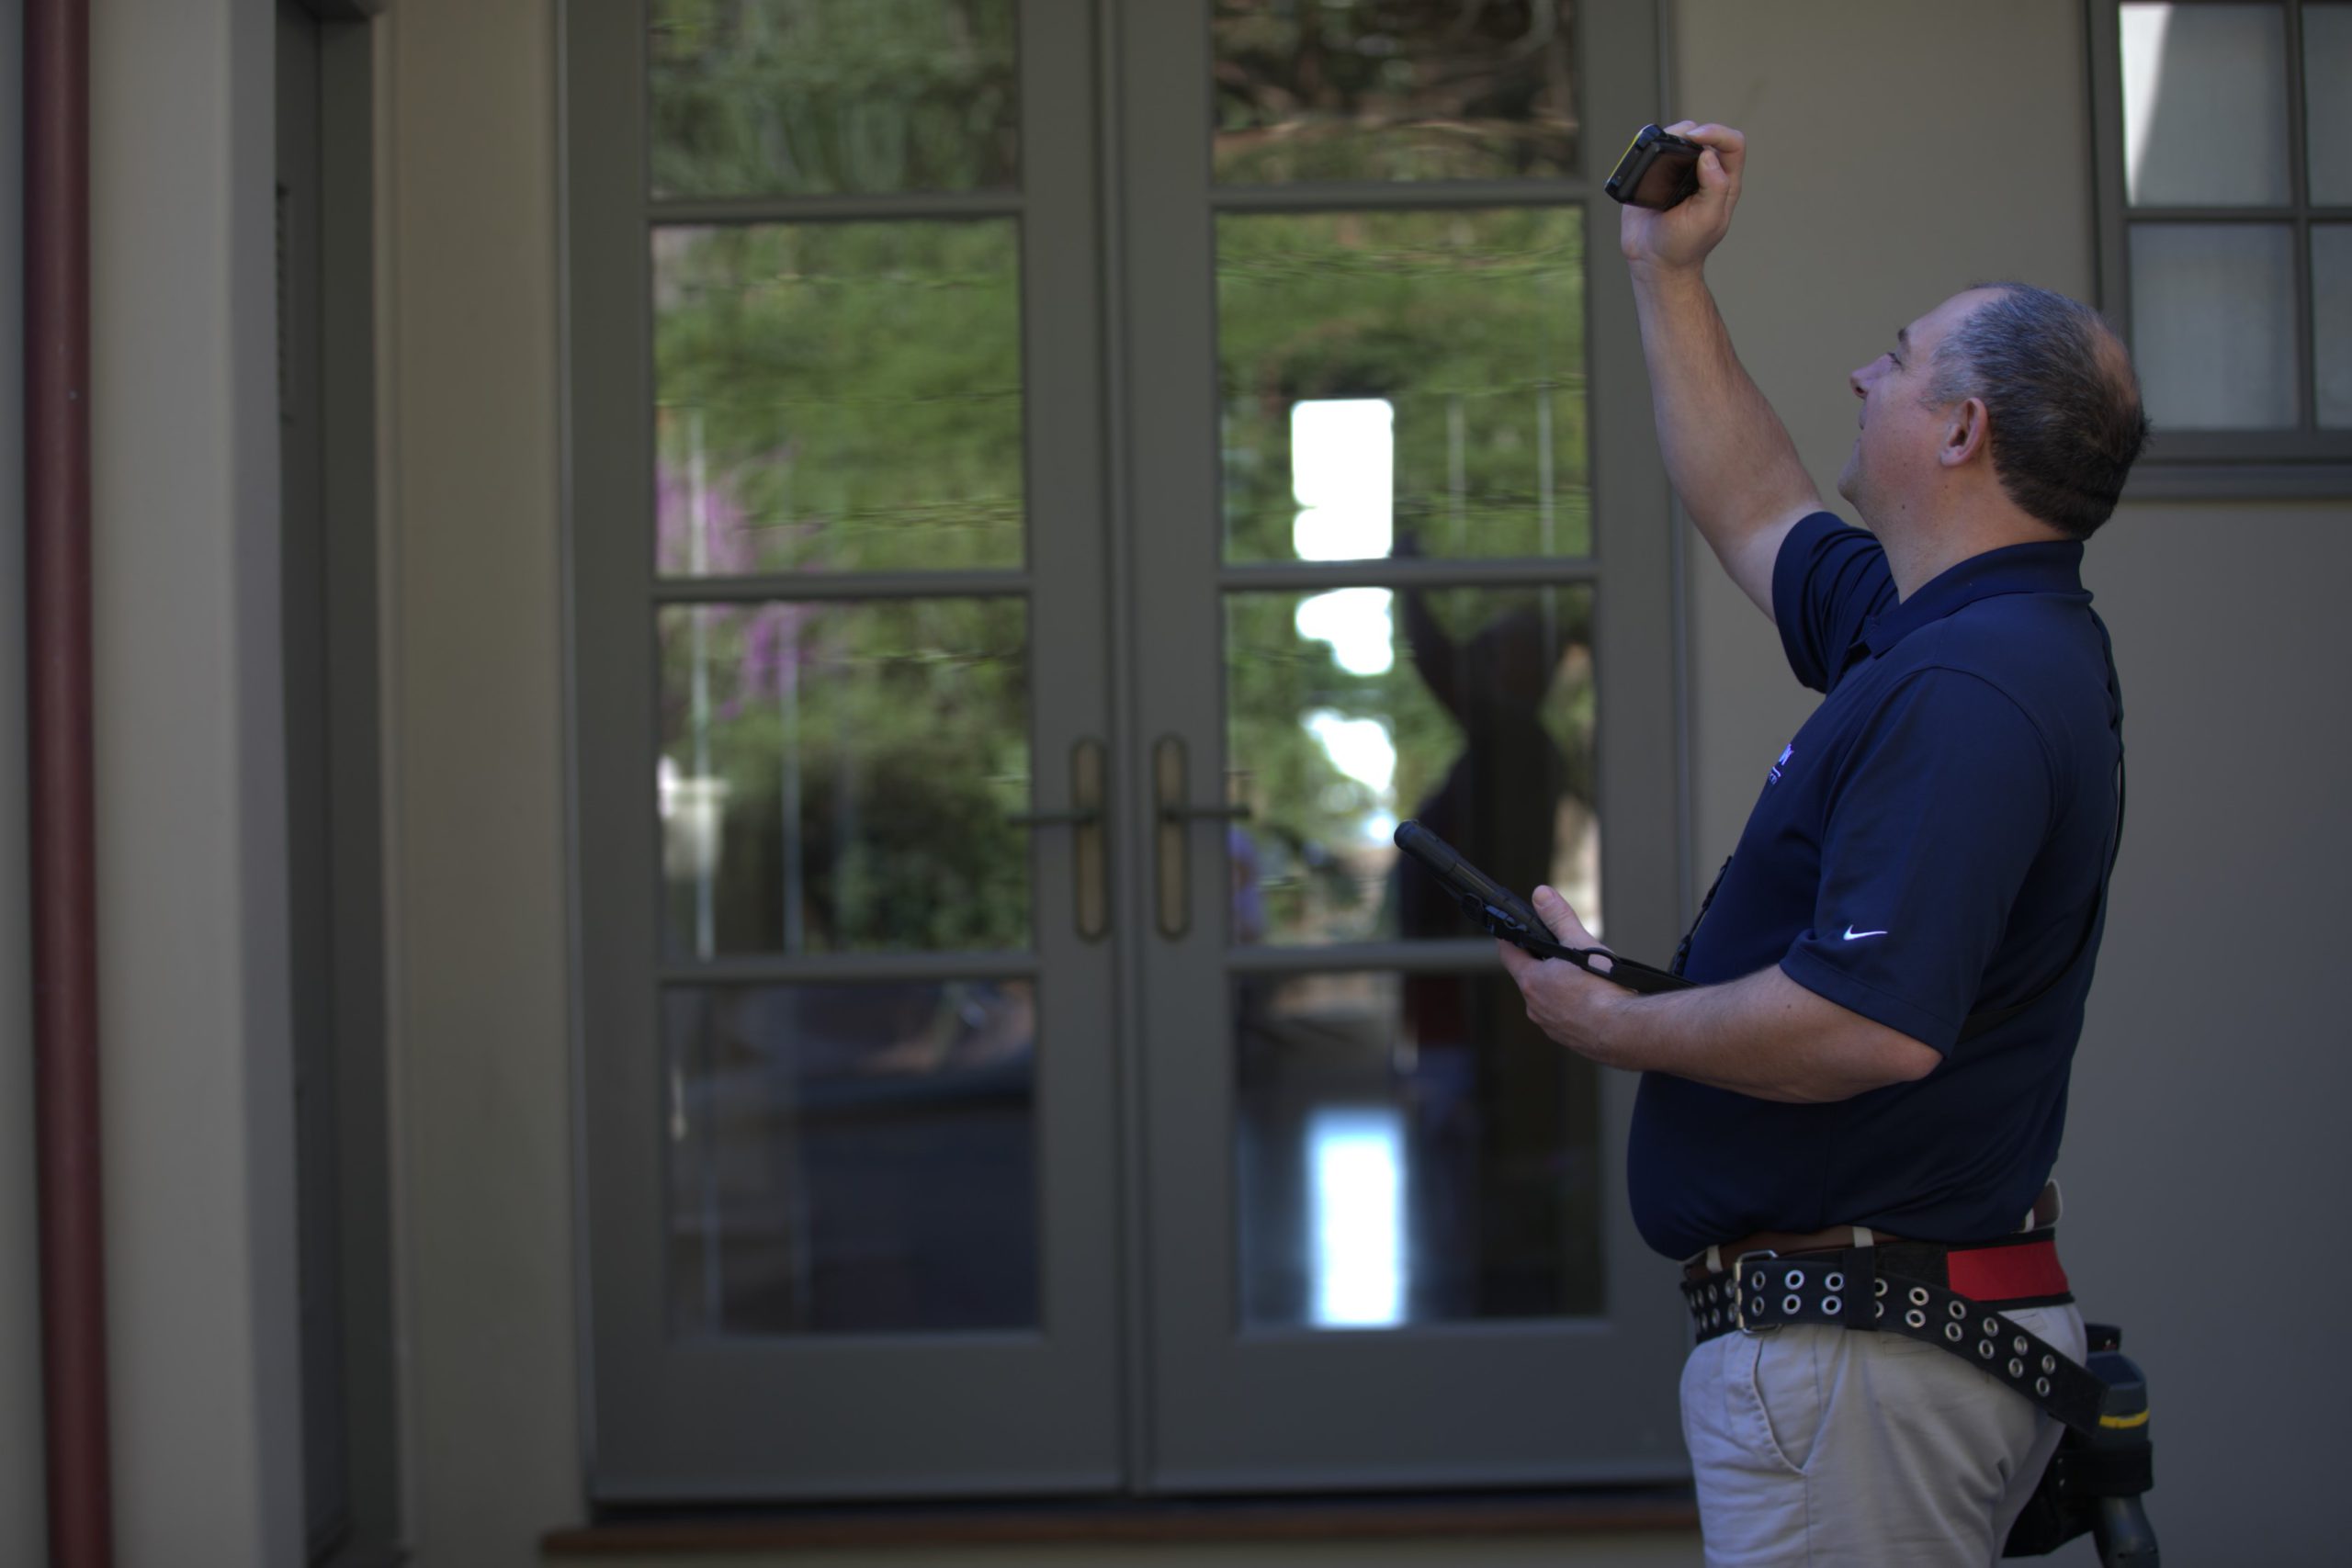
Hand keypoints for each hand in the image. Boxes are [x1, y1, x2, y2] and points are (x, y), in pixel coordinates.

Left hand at [1495, 885, 1630, 1065]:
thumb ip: (1558, 918)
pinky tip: (1595, 1003)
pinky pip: (1564, 1019)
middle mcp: (1535, 1007)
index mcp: (1532, 982)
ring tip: (1586, 980)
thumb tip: (1541, 895)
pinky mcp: (1569, 1040)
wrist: (1630, 1032)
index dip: (1511, 939)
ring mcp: (1551, 1026)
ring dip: (1560, 989)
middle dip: (1543, 964)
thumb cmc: (1605, 991)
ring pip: (1548, 1000)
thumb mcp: (1580, 944)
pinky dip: (1574, 1009)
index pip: (1508, 954)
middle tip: (1565, 954)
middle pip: (1530, 977)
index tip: (1512, 932)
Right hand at [1619, 121, 1744, 277]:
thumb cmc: (1683, 246)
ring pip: (1680, 137)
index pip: (1732, 143)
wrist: (1652, 260)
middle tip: (1678, 142)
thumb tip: (1708, 155)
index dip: (1717, 133)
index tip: (1696, 139)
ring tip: (1660, 149)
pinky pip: (1656, 151)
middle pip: (1706, 135)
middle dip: (1692, 131)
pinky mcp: (1656, 175)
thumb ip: (1715, 187)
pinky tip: (1648, 157)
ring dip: (1671, 135)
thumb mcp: (1707, 220)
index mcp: (1723, 182)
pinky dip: (1652, 146)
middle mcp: (1704, 173)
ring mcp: (1680, 173)